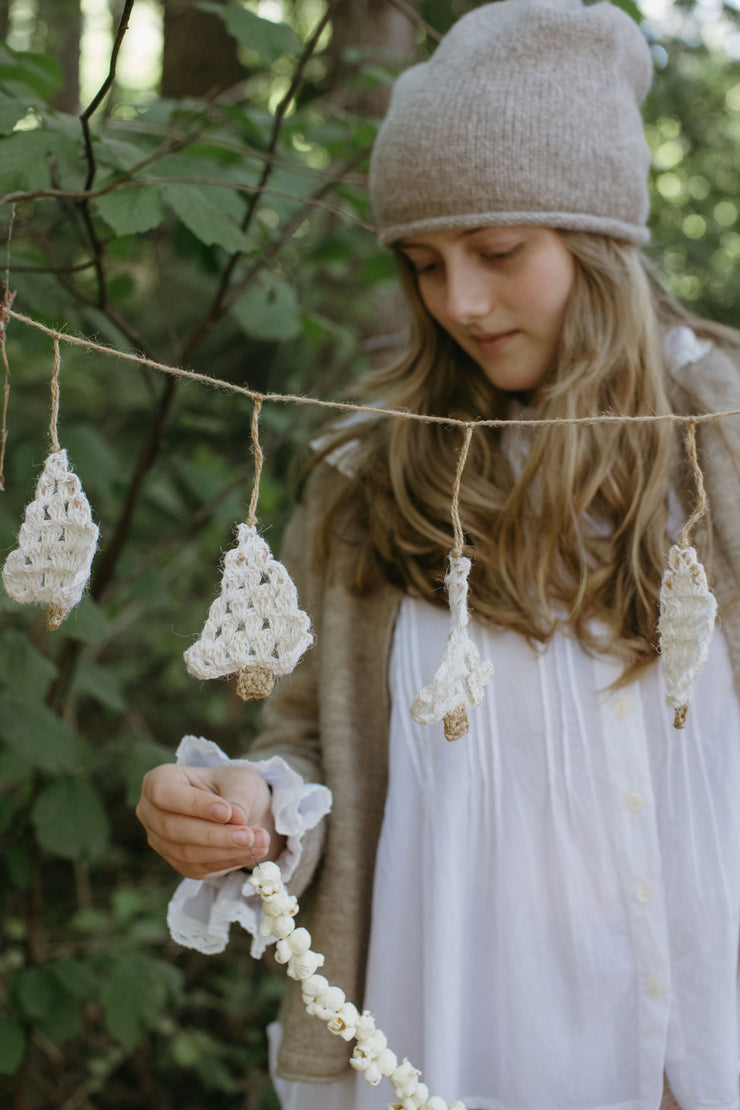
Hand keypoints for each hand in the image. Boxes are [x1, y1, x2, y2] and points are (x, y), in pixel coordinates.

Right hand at [136, 763, 286, 878]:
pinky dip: (228, 862)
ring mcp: (162, 842)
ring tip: (260, 841)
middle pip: (173, 828)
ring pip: (187, 853)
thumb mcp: (240, 780)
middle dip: (215, 835)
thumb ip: (236, 798)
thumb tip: (236, 820)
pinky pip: (200, 868)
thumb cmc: (232, 784)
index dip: (194, 805)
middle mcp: (151, 813)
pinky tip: (252, 852)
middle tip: (250, 835)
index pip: (164, 793)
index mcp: (158, 781)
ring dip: (226, 851)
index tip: (227, 812)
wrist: (238, 807)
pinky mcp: (179, 864)